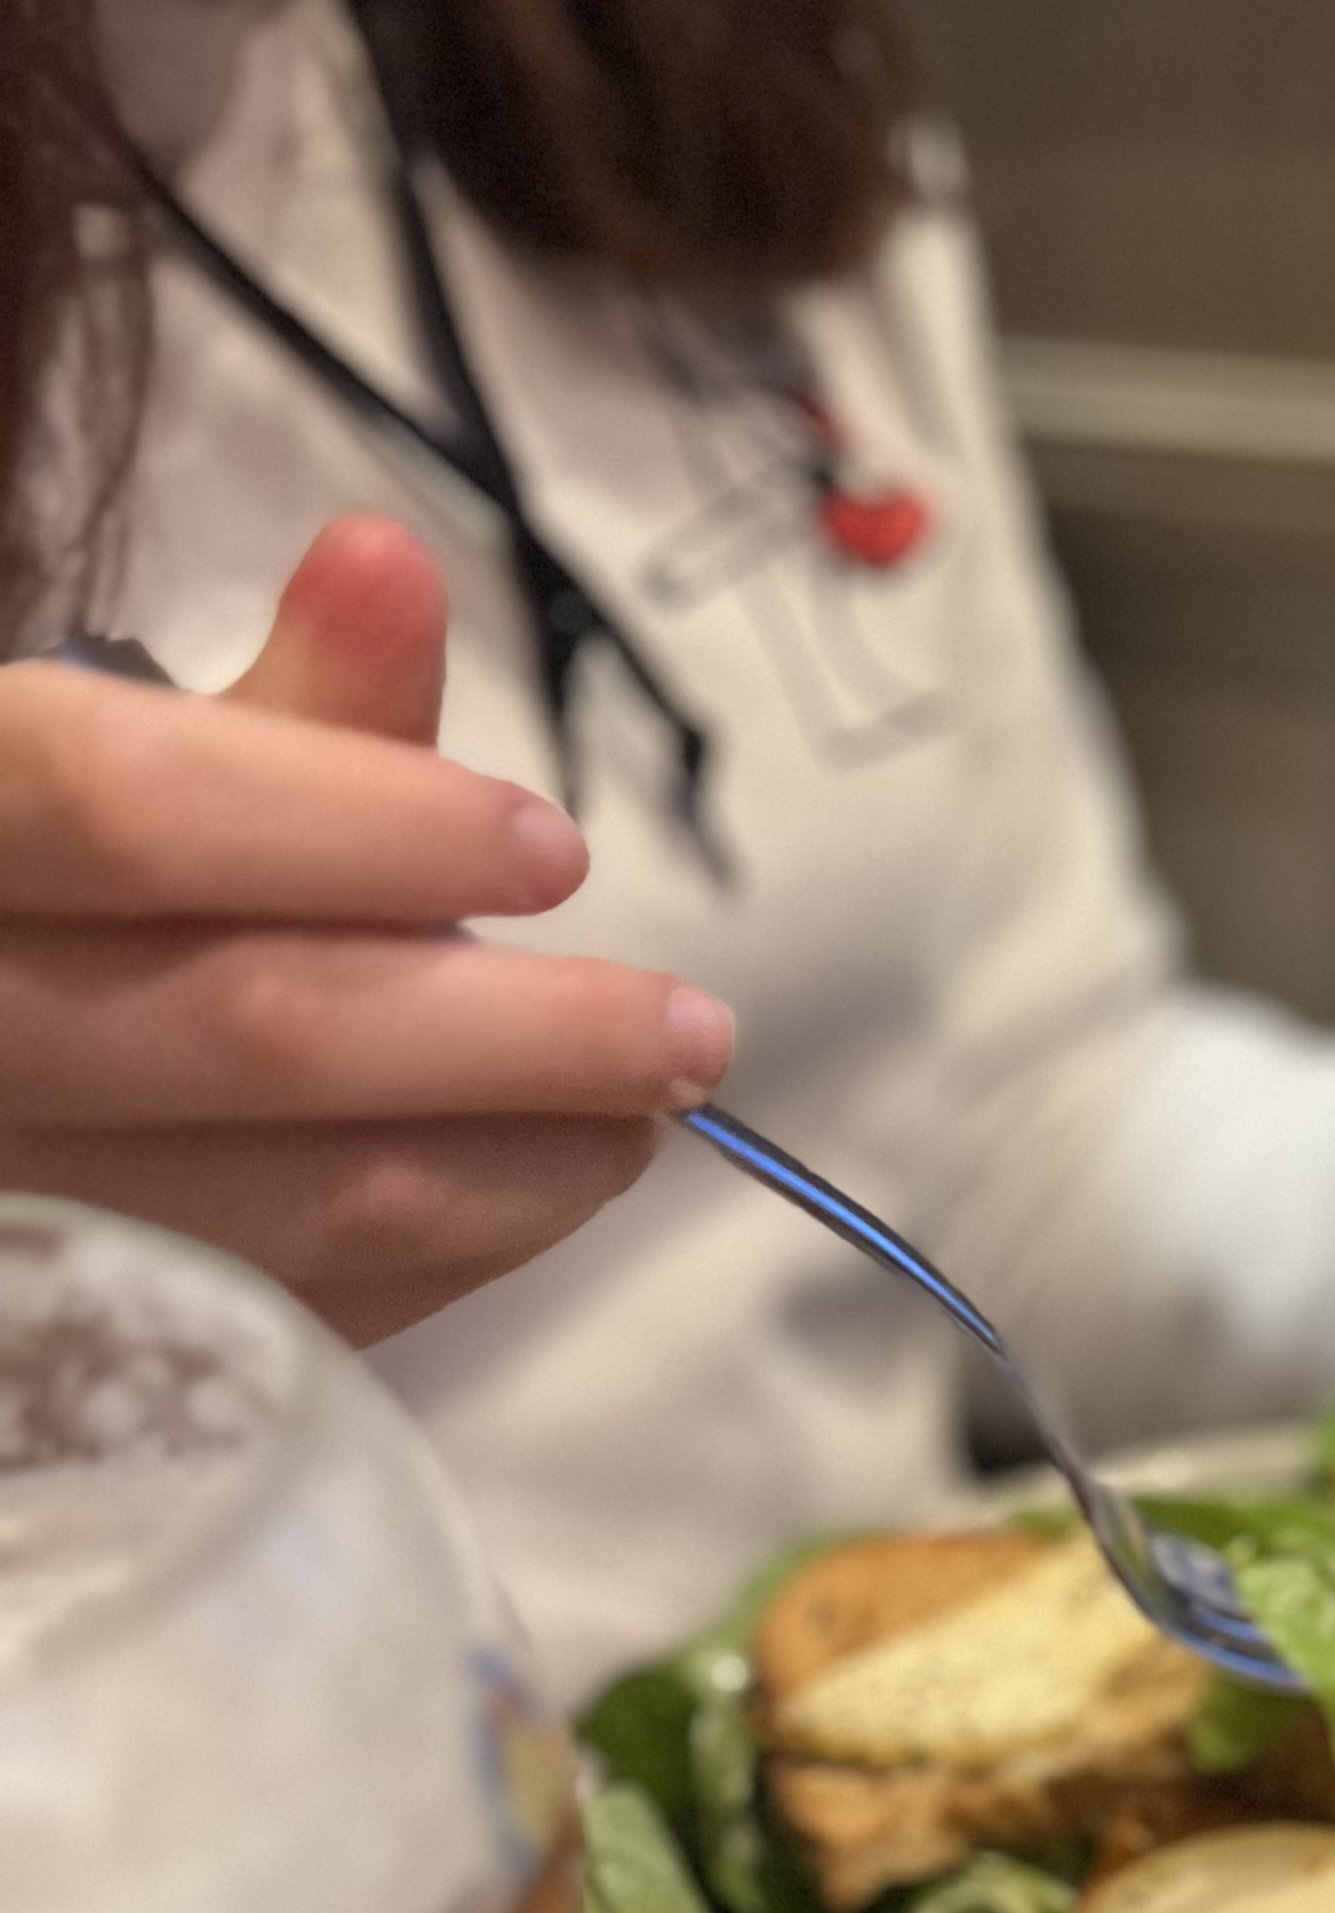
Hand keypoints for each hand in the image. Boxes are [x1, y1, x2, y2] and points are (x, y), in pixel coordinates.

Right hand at [0, 515, 732, 1343]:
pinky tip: (543, 1183)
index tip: (552, 849)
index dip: (357, 825)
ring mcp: (29, 1214)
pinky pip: (317, 1312)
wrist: (17, 1111)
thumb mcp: (144, 790)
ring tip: (647, 1111)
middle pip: (259, 1028)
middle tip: (690, 1030)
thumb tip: (389, 564)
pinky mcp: (106, 1348)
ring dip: (526, 1161)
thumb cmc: (80, 921)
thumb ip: (281, 712)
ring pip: (307, 1202)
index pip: (126, 810)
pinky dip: (460, 1248)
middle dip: (516, 1031)